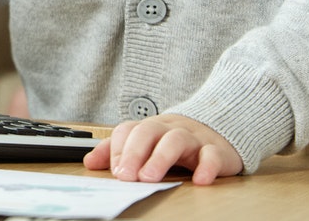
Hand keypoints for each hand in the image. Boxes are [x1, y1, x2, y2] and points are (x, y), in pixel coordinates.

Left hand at [83, 114, 241, 185]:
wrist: (219, 131)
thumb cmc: (175, 141)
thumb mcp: (146, 143)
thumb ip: (118, 151)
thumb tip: (89, 163)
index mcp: (151, 127)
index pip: (128, 130)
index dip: (118, 149)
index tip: (114, 171)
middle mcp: (170, 128)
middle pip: (148, 131)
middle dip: (134, 153)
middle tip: (126, 176)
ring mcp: (194, 137)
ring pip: (176, 140)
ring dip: (160, 158)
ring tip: (150, 178)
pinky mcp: (217, 150)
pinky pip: (212, 155)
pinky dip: (206, 167)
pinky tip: (199, 180)